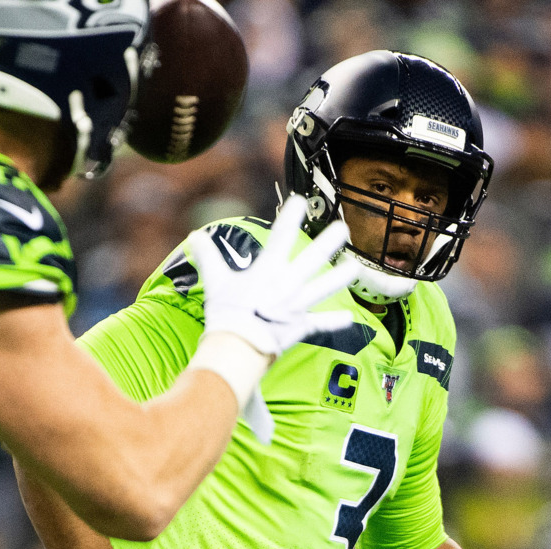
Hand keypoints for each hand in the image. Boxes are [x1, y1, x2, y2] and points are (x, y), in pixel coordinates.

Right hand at [189, 194, 358, 359]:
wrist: (238, 346)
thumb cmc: (226, 313)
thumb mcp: (215, 281)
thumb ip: (208, 256)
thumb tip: (195, 235)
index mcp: (268, 270)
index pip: (281, 236)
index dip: (290, 216)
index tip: (299, 200)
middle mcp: (288, 284)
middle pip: (314, 258)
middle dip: (330, 241)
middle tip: (343, 228)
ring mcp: (298, 305)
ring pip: (325, 287)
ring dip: (342, 277)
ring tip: (356, 266)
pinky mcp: (301, 327)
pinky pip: (321, 324)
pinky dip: (334, 322)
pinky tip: (349, 318)